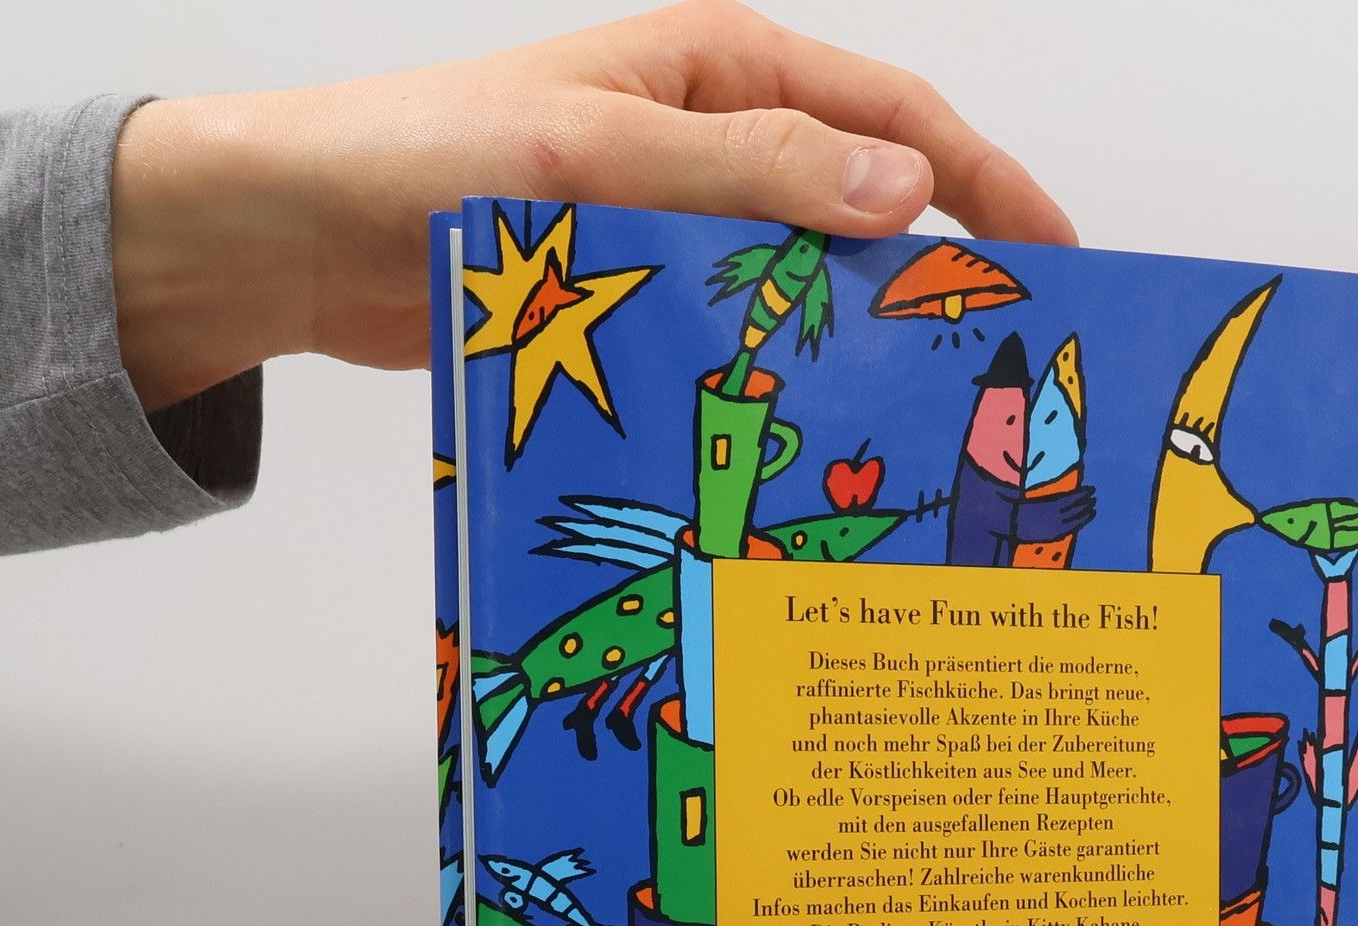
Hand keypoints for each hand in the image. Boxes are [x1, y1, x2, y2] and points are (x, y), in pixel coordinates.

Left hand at [110, 0, 1075, 412]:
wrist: (306, 234)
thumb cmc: (426, 159)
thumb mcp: (599, 149)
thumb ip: (751, 169)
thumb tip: (897, 192)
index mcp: (719, 69)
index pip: (892, 117)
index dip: (983, 181)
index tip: (1051, 252)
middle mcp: (711, 139)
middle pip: (862, 201)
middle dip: (936, 268)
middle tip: (993, 352)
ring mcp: (677, 220)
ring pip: (802, 278)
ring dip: (854, 334)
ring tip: (914, 408)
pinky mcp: (640, 293)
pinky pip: (738, 328)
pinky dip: (779, 369)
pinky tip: (805, 424)